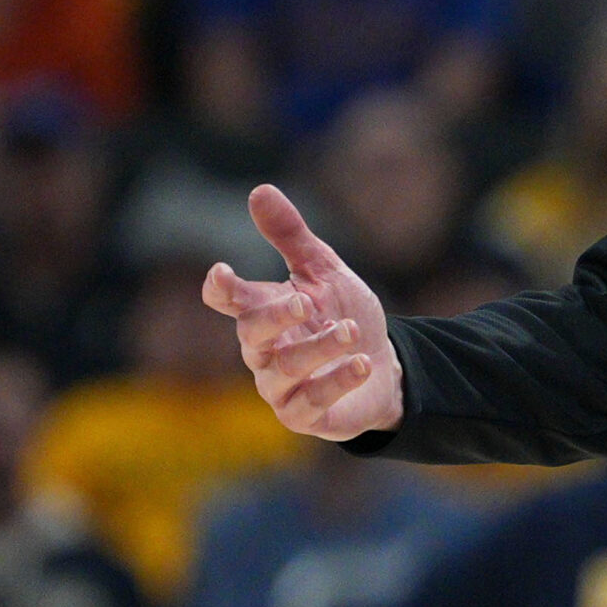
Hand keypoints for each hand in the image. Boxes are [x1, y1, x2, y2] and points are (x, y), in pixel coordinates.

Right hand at [200, 184, 403, 439]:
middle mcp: (263, 350)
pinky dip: (336, 382)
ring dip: (317, 348)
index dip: (222, 289)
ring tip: (350, 331)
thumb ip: (291, 237)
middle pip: (251, 335)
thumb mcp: (324, 272)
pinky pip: (310, 402)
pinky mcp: (303, 415)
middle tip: (305, 302)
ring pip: (284, 369)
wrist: (384, 368)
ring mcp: (279, 386)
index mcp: (263, 312)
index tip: (222, 273)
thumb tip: (259, 190)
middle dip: (274, 318)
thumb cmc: (343, 316)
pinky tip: (363, 363)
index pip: (230, 300)